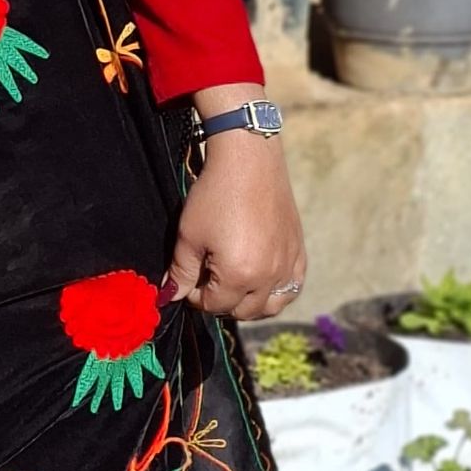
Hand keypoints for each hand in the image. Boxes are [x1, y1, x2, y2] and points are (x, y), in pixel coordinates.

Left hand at [164, 129, 307, 325]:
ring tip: (234, 284)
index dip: (195, 296)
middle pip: (242, 311)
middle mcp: (269, 276)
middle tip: (208, 279)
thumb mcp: (189, 235)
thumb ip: (181, 272)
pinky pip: (292, 287)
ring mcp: (288, 264)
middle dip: (221, 301)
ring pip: (270, 306)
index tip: (188, 281)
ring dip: (250, 303)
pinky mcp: (299, 251)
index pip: (214, 305)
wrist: (248, 160)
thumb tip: (171, 296)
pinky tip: (262, 279)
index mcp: (240, 275)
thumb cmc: (215, 194)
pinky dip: (276, 291)